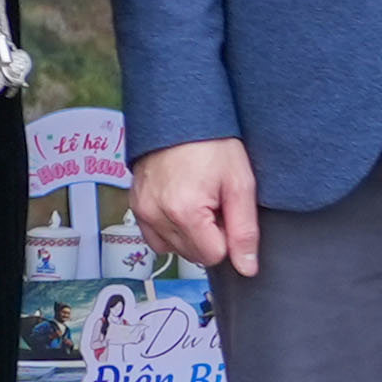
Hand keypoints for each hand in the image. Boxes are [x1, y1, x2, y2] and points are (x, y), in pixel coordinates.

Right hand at [132, 136, 259, 277]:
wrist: (181, 113)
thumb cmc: (212, 143)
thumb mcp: (239, 184)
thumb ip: (245, 231)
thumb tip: (247, 267)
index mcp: (184, 211)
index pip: (214, 255)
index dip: (226, 235)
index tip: (224, 209)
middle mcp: (156, 213)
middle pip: (193, 254)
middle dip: (208, 234)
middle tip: (212, 201)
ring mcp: (142, 209)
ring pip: (173, 248)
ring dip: (189, 233)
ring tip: (196, 199)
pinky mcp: (135, 204)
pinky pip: (154, 236)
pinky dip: (169, 228)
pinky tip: (180, 205)